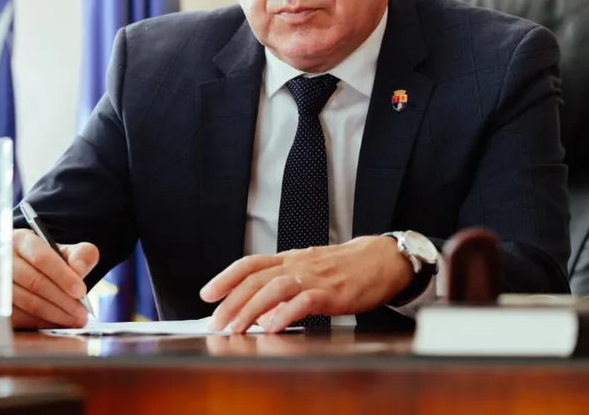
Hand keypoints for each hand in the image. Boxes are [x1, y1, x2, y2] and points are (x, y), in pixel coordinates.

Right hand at [11, 229, 98, 328]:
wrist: (36, 272)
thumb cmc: (53, 260)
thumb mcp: (71, 251)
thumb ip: (82, 254)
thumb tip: (79, 270)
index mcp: (21, 240)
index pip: (41, 257)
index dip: (62, 275)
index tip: (81, 291)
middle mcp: (4, 261)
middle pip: (35, 282)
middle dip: (62, 299)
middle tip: (81, 312)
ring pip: (28, 302)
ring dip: (55, 313)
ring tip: (75, 319)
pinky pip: (20, 318)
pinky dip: (42, 322)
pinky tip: (59, 323)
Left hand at [200, 236, 411, 332]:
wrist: (381, 259)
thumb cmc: (346, 267)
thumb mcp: (310, 271)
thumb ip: (286, 289)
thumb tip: (262, 314)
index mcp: (290, 259)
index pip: (250, 264)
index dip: (226, 277)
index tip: (207, 294)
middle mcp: (297, 264)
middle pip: (256, 278)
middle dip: (231, 300)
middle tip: (215, 322)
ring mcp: (314, 277)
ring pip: (274, 288)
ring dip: (250, 309)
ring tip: (235, 328)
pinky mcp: (332, 292)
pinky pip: (303, 301)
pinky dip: (284, 314)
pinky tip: (272, 327)